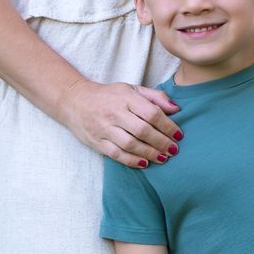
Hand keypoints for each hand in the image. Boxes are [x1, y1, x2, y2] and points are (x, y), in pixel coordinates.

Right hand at [63, 78, 180, 167]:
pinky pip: (116, 154)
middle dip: (161, 142)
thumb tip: (176, 109)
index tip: (179, 135)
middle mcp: (114, 113)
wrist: (74, 100)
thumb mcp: (131, 89)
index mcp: (126, 98)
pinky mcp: (97, 142)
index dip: (168, 126)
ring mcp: (104, 128)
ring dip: (149, 153)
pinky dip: (132, 161)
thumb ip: (155, 97)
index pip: (151, 113)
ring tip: (163, 158)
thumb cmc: (108, 95)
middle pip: (143, 131)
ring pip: (130, 144)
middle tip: (174, 150)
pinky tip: (145, 164)